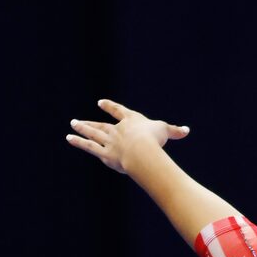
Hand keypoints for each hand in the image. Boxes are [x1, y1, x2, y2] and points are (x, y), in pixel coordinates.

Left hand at [66, 98, 189, 175]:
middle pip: (102, 125)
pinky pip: (89, 146)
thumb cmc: (154, 140)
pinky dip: (79, 142)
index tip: (101, 103)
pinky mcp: (104, 153)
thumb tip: (187, 130)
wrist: (142, 150)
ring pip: (93, 134)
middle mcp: (117, 129)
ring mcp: (109, 141)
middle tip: (78, 120)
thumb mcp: (166, 132)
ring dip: (82, 129)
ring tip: (73, 125)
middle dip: (90, 123)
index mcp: (131, 121)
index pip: (119, 111)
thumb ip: (175, 131)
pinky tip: (69, 138)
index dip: (110, 107)